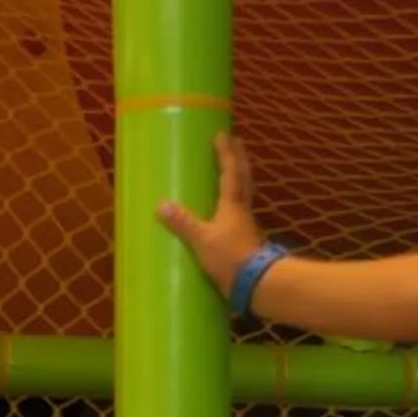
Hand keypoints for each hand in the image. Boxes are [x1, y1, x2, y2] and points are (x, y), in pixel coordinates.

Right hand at [154, 131, 263, 288]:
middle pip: (244, 178)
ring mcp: (246, 225)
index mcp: (232, 204)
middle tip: (236, 142)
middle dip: (239, 159)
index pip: (230, 172)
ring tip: (233, 169)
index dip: (226, 153)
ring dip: (240, 178)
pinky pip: (240, 212)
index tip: (223, 134)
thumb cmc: (230, 257)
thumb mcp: (202, 240)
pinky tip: (227, 208)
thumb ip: (183, 223)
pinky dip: (235, 202)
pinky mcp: (246, 239)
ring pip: (245, 194)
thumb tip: (161, 205)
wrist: (256, 283)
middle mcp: (242, 210)